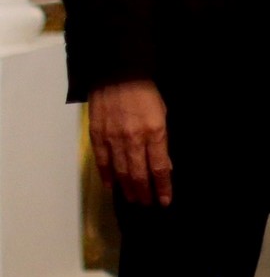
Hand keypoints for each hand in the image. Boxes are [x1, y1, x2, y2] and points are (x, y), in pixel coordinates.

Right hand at [88, 80, 171, 206]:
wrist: (118, 73)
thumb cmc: (145, 91)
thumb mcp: (162, 113)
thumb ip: (161, 140)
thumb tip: (163, 164)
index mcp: (154, 132)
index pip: (160, 167)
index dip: (163, 187)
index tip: (165, 201)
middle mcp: (134, 140)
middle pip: (139, 175)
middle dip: (145, 192)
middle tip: (147, 203)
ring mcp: (114, 139)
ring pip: (121, 173)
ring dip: (127, 189)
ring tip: (133, 199)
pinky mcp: (98, 137)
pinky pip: (102, 163)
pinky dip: (107, 177)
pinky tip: (112, 186)